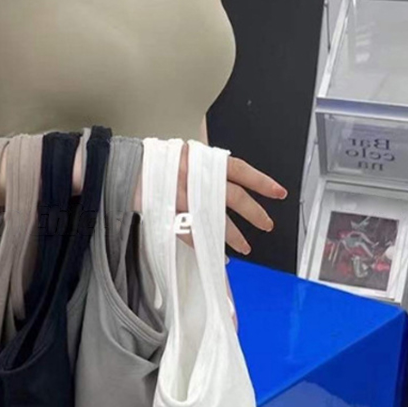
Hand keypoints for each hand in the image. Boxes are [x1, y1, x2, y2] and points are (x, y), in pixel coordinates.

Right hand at [132, 141, 287, 256]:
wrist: (128, 168)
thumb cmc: (157, 160)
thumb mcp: (185, 154)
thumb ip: (206, 166)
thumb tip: (229, 179)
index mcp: (203, 161)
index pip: (240, 170)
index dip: (261, 182)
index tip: (279, 193)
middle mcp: (198, 178)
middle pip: (235, 198)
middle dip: (254, 213)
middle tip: (267, 225)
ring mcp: (185, 198)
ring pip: (217, 220)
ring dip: (233, 236)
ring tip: (245, 247)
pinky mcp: (172, 214)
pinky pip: (193, 234)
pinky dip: (205, 245)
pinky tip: (215, 253)